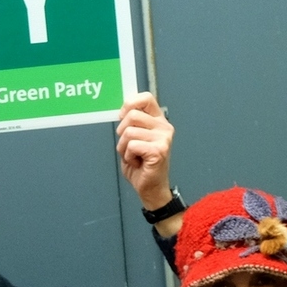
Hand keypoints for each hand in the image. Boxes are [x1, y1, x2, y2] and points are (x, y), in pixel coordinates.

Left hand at [116, 93, 175, 212]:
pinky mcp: (159, 150)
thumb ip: (132, 123)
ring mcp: (163, 138)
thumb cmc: (141, 165)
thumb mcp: (135, 138)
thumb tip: (122, 110)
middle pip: (132, 115)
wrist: (150, 188)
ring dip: (124, 148)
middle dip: (122, 133)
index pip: (146, 98)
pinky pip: (132, 145)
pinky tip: (137, 162)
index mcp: (159, 121)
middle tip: (129, 147)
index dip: (130, 104)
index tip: (122, 116)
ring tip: (134, 156)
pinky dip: (128, 157)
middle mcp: (164, 127)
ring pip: (129, 132)